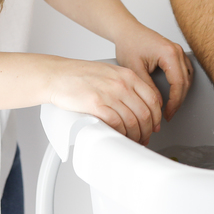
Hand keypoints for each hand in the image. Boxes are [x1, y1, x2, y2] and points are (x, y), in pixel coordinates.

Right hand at [47, 59, 161, 144]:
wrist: (57, 75)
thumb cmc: (79, 75)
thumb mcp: (108, 72)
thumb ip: (124, 85)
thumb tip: (138, 104)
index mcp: (126, 75)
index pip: (152, 98)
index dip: (156, 116)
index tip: (154, 125)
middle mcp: (121, 84)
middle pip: (145, 113)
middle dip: (147, 130)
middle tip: (144, 138)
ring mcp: (109, 94)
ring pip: (132, 121)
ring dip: (135, 136)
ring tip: (132, 141)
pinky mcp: (96, 105)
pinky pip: (117, 124)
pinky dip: (121, 134)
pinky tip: (119, 136)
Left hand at [114, 23, 192, 121]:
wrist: (126, 30)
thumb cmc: (129, 44)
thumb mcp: (135, 70)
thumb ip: (148, 88)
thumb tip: (158, 104)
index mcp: (169, 54)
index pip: (178, 84)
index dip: (174, 102)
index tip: (167, 114)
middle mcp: (177, 51)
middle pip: (185, 82)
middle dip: (178, 101)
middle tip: (168, 114)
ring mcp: (178, 50)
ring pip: (188, 77)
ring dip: (181, 93)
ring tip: (171, 106)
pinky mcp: (175, 52)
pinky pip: (185, 70)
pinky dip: (181, 83)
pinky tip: (174, 92)